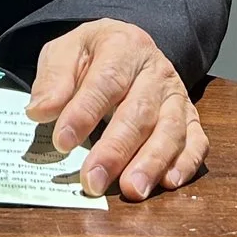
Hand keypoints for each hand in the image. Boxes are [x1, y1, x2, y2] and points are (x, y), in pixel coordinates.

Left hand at [25, 17, 206, 201]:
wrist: (127, 46)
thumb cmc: (93, 56)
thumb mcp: (65, 52)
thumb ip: (53, 79)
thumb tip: (40, 111)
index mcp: (122, 46)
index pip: (106, 81)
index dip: (85, 112)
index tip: (62, 142)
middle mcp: (155, 71)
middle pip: (139, 112)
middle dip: (116, 149)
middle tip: (93, 181)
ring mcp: (176, 95)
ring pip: (170, 130)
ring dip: (152, 162)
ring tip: (132, 190)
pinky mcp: (190, 117)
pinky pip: (196, 140)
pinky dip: (187, 162)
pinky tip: (170, 182)